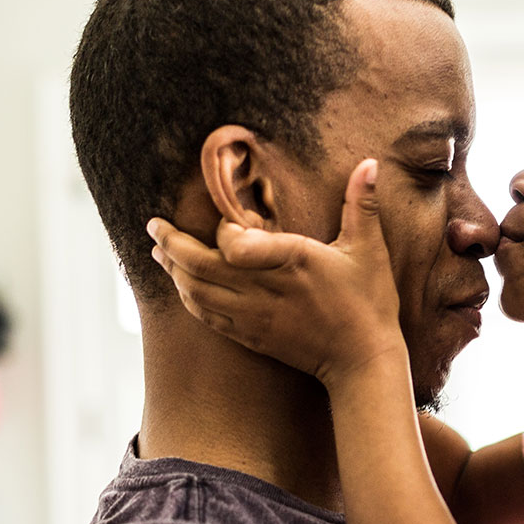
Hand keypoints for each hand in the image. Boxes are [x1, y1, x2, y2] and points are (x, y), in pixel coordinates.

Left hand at [148, 159, 404, 386]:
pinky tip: (182, 286)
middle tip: (153, 226)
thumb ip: (362, 204)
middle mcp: (265, 290)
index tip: (224, 222)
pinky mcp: (251, 337)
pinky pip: (207, 317)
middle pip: (201, 267)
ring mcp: (254, 316)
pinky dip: (188, 299)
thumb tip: (370, 162)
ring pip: (197, 293)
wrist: (362, 360)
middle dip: (171, 244)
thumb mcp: (368, 249)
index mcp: (292, 261)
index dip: (222, 230)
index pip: (234, 243)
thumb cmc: (368, 302)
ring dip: (173, 271)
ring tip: (158, 252)